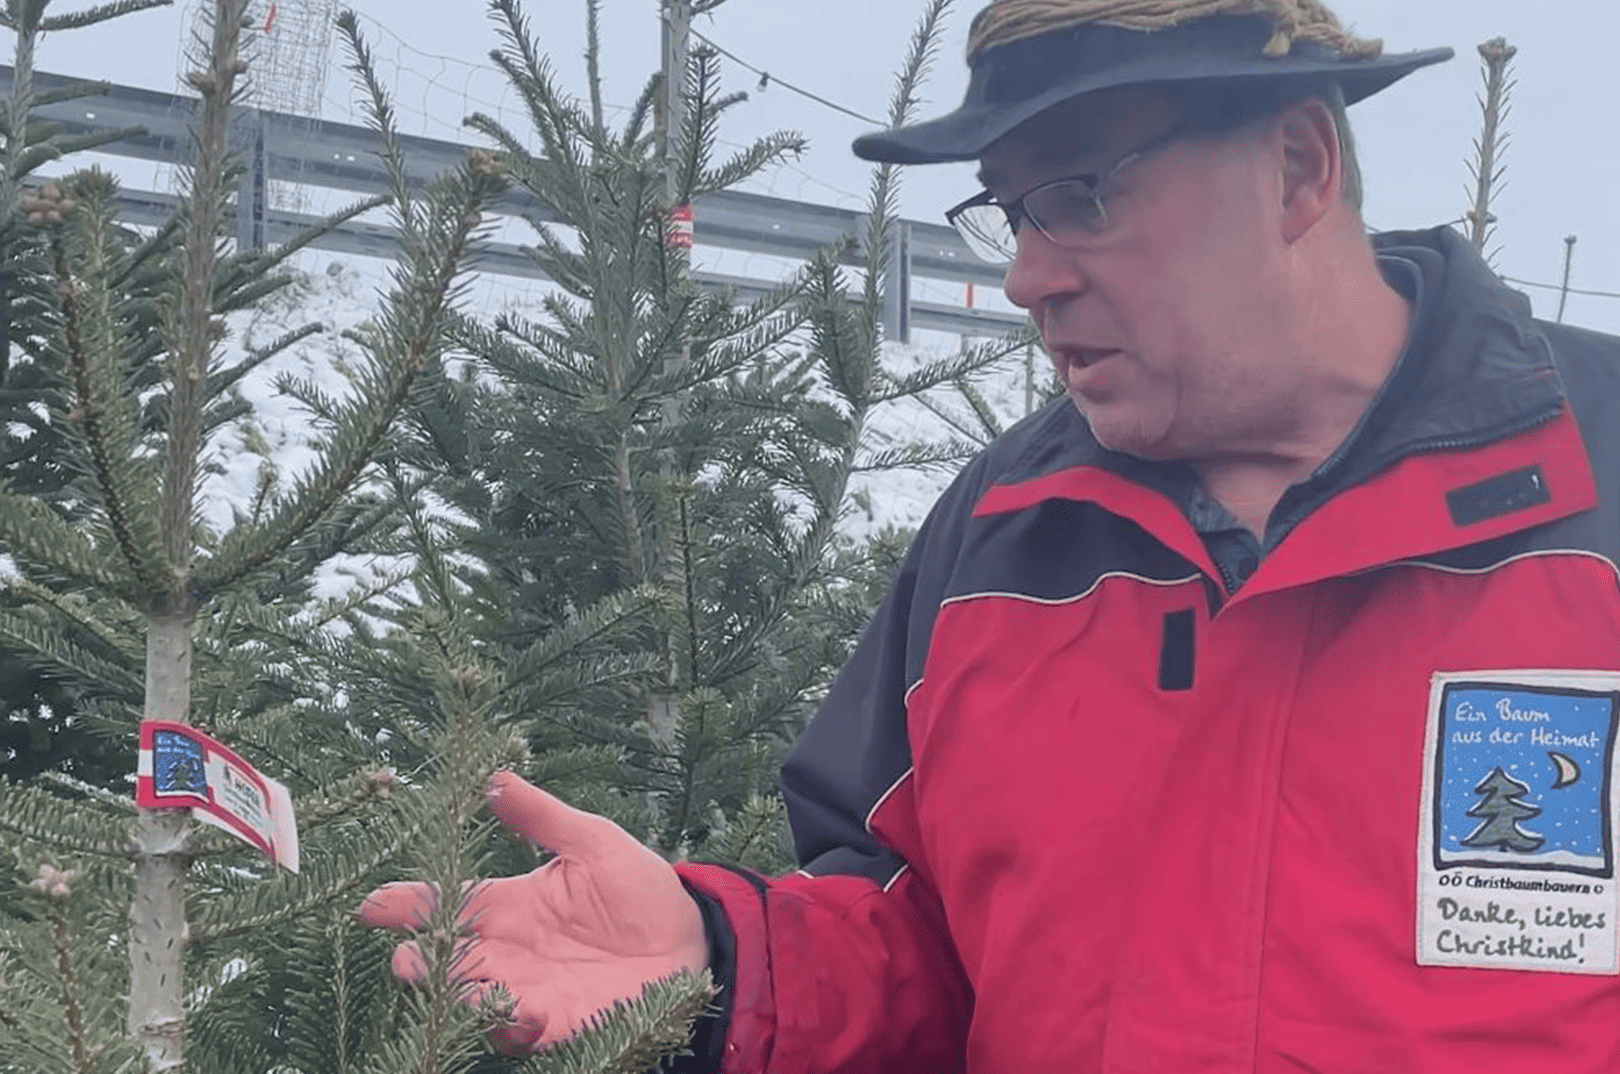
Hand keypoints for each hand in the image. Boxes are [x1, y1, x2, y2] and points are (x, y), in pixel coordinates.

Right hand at [358, 771, 708, 1052]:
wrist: (694, 940)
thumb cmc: (641, 890)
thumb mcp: (594, 843)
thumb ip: (543, 817)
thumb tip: (495, 777)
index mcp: (510, 906)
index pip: (447, 904)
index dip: (406, 904)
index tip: (371, 904)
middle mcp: (509, 953)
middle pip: (444, 961)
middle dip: (418, 962)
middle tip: (406, 956)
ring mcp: (529, 992)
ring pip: (471, 1000)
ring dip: (455, 997)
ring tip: (450, 982)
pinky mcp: (559, 1024)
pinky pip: (521, 1031)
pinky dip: (511, 1023)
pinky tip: (519, 1008)